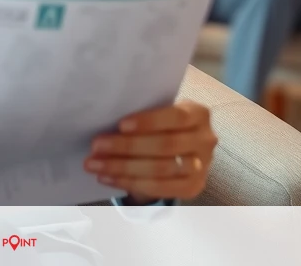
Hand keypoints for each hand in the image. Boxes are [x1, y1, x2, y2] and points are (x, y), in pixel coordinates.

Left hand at [85, 100, 216, 202]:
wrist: (181, 150)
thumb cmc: (163, 125)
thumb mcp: (161, 111)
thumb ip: (144, 112)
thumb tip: (106, 118)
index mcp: (199, 113)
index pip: (175, 117)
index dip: (148, 121)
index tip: (120, 125)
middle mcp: (205, 140)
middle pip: (165, 146)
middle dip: (126, 146)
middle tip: (96, 146)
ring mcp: (202, 166)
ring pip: (160, 169)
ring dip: (122, 167)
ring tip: (94, 164)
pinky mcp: (193, 187)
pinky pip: (159, 188)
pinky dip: (129, 183)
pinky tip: (107, 178)